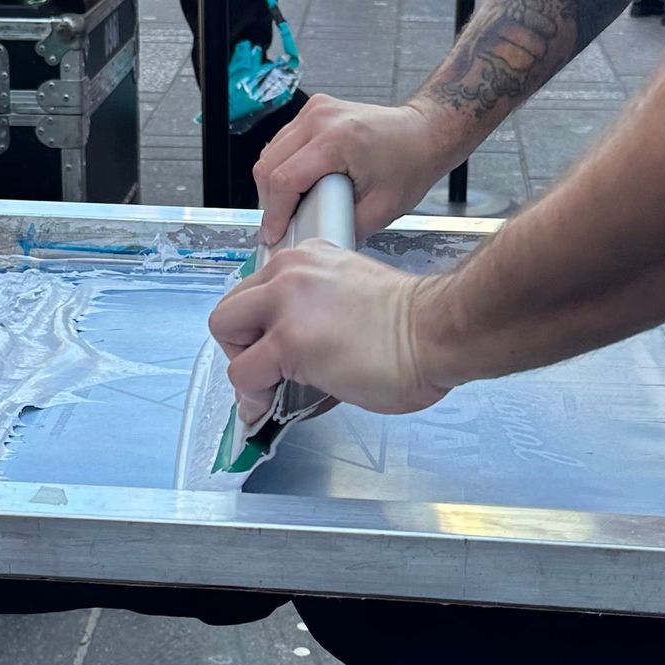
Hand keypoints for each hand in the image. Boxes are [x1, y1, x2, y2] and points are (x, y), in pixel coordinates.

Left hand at [209, 244, 450, 421]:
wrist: (439, 331)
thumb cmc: (417, 323)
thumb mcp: (354, 297)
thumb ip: (317, 313)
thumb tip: (298, 354)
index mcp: (309, 259)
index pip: (259, 289)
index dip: (260, 327)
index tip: (271, 350)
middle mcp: (291, 272)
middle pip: (233, 306)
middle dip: (242, 343)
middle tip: (267, 369)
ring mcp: (286, 304)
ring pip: (226, 332)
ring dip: (244, 364)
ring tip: (269, 388)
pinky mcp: (287, 341)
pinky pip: (243, 374)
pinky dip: (252, 396)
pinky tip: (269, 406)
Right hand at [253, 92, 457, 244]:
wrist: (424, 133)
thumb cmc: (411, 164)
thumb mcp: (382, 209)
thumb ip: (343, 227)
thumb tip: (312, 242)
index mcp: (338, 139)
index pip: (284, 179)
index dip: (274, 214)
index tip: (273, 235)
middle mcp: (321, 118)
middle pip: (268, 165)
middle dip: (270, 202)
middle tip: (282, 225)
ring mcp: (315, 110)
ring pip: (270, 153)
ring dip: (274, 184)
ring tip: (292, 207)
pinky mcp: (313, 110)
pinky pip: (281, 142)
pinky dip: (283, 166)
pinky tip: (299, 184)